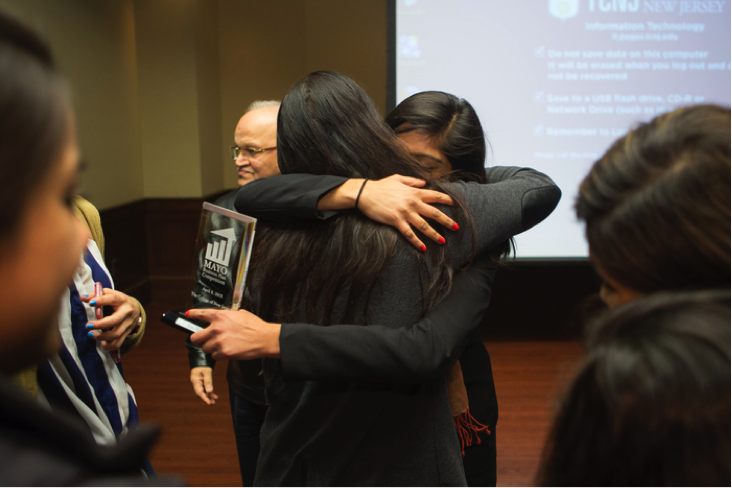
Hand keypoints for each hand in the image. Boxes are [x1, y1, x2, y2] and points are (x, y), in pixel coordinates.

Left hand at [81, 289, 140, 350]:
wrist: (135, 309)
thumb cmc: (118, 301)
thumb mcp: (109, 294)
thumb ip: (96, 294)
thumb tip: (82, 298)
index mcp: (122, 300)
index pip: (113, 299)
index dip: (102, 300)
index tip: (91, 303)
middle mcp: (127, 312)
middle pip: (115, 320)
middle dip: (101, 324)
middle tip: (88, 325)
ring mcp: (128, 324)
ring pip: (116, 334)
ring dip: (102, 336)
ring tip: (90, 334)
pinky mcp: (126, 333)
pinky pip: (118, 343)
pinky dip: (108, 346)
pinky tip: (100, 342)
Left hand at [188, 308, 280, 360]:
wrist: (264, 338)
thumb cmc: (255, 326)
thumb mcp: (240, 314)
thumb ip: (228, 315)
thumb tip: (222, 318)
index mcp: (220, 316)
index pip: (200, 314)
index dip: (193, 314)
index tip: (188, 315)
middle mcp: (216, 328)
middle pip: (195, 337)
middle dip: (198, 340)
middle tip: (203, 340)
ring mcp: (219, 341)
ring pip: (204, 348)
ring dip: (210, 348)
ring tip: (221, 346)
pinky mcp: (223, 353)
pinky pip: (214, 356)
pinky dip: (219, 355)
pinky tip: (227, 351)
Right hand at [190, 367, 217, 404]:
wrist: (202, 360)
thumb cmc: (204, 365)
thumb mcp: (207, 372)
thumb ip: (208, 381)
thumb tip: (210, 391)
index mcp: (195, 380)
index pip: (199, 391)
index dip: (204, 398)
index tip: (208, 403)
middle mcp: (196, 383)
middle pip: (200, 393)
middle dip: (206, 399)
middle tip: (213, 403)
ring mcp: (198, 383)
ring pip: (203, 392)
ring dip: (208, 397)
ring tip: (214, 402)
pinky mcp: (202, 383)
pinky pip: (205, 389)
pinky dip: (210, 393)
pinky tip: (215, 397)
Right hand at [319, 175, 459, 250]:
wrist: (365, 193)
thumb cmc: (380, 186)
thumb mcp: (398, 178)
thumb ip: (412, 181)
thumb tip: (423, 183)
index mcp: (414, 192)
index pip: (436, 196)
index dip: (448, 200)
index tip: (457, 205)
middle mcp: (413, 203)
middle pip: (434, 213)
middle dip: (447, 221)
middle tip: (457, 227)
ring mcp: (405, 213)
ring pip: (424, 226)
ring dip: (435, 234)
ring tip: (443, 241)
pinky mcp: (396, 221)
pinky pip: (409, 234)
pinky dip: (417, 242)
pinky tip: (423, 248)